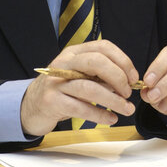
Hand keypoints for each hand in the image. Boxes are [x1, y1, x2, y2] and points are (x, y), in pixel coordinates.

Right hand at [21, 40, 137, 135]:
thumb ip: (100, 74)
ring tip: (127, 109)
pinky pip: (81, 108)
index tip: (133, 77)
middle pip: (96, 62)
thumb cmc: (63, 89)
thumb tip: (128, 81)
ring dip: (113, 100)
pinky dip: (99, 114)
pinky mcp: (52, 101)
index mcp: (74, 52)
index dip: (123, 61)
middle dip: (118, 77)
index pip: (103, 47)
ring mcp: (56, 81)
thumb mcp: (79, 74)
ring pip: (90, 87)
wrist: (33, 105)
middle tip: (128, 92)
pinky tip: (111, 119)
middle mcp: (64, 62)